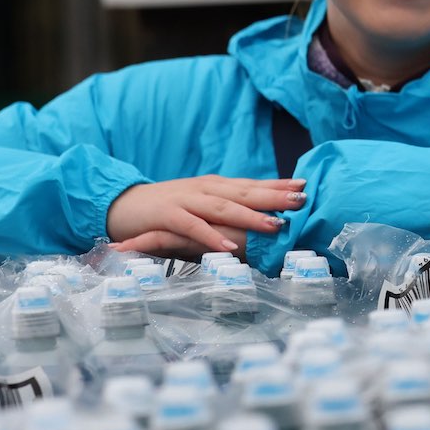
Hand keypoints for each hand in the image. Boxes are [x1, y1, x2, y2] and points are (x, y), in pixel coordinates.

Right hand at [108, 176, 306, 259]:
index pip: (252, 184)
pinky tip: (228, 246)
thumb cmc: (168, 209)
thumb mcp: (202, 206)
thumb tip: (264, 220)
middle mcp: (204, 189)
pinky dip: (210, 236)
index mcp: (215, 186)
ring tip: (276, 225)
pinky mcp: (166, 215)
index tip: (306, 186)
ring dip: (251, 216)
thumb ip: (227, 211)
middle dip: (275, 196)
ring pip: (223, 207)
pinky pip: (191, 227)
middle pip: (244, 191)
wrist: (122, 205)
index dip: (278, 185)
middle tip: (302, 200)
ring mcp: (186, 200)